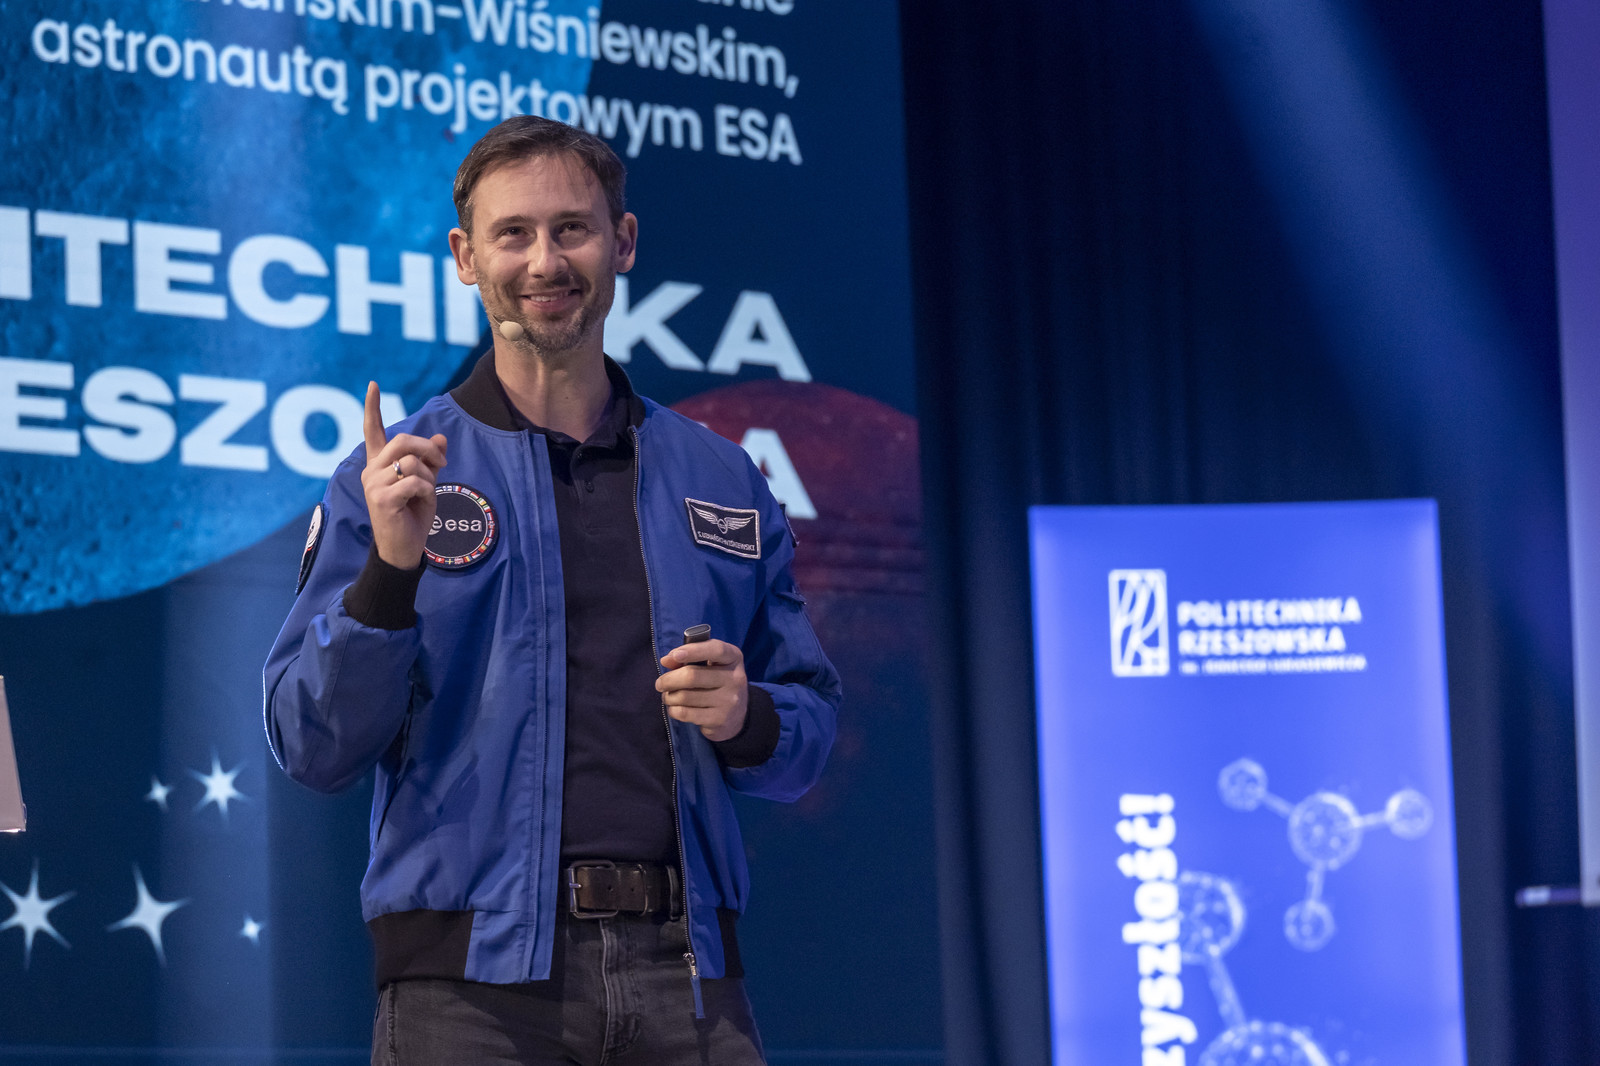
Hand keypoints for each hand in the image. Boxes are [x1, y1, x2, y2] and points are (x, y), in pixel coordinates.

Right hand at [359, 382, 447, 568]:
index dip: (373, 408)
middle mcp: (371, 471)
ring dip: (429, 476)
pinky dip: (427, 490)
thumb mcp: (426, 483)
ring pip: (411, 462)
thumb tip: (441, 438)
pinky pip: (414, 481)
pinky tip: (422, 502)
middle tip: (442, 464)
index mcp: (379, 465)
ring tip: (427, 492)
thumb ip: (431, 460)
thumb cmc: (413, 516)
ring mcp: (373, 484)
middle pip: (402, 441)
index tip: (373, 385)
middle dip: (428, 449)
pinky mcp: (381, 499)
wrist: (403, 549)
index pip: (373, 431)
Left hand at [656, 639, 747, 741]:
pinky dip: (673, 710)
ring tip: (668, 696)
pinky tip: (675, 708)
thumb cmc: (716, 683)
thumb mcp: (709, 666)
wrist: (736, 716)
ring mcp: (729, 701)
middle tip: (660, 684)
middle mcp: (735, 679)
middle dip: (668, 679)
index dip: (693, 650)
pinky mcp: (720, 719)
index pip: (716, 649)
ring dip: (669, 697)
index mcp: (734, 658)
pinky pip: (685, 713)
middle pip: (692, 675)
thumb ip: (687, 659)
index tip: (675, 655)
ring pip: (685, 696)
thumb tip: (666, 660)